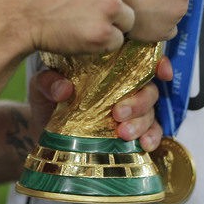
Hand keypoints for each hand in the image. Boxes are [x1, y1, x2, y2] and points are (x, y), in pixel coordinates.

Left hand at [30, 58, 171, 151]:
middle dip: (140, 100)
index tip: (162, 72)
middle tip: (119, 113)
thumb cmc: (47, 99)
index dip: (157, 63)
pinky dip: (152, 137)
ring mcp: (130, 110)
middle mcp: (124, 86)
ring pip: (151, 111)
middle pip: (148, 87)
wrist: (42, 131)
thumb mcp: (41, 86)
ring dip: (142, 122)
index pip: (139, 59)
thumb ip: (48, 81)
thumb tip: (64, 89)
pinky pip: (151, 132)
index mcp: (108, 68)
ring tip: (123, 133)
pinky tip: (145, 144)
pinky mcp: (130, 132)